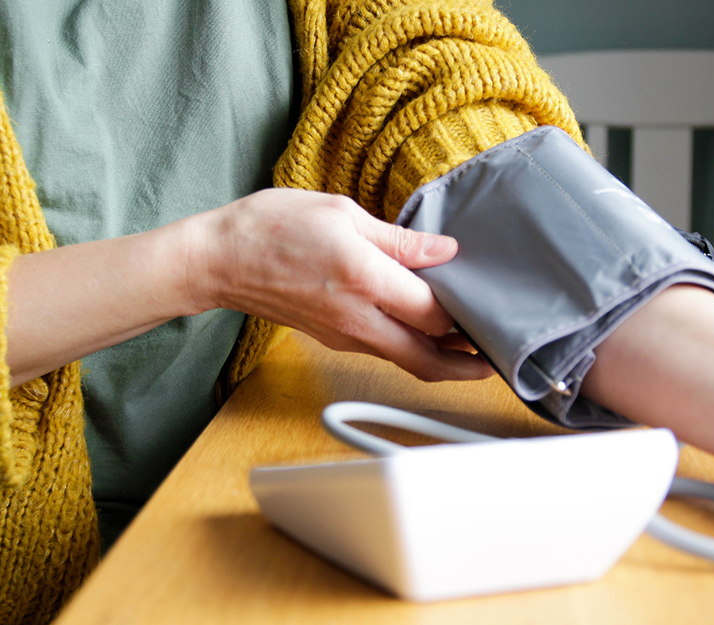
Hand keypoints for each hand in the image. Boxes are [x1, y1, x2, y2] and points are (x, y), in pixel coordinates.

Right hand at [189, 188, 491, 381]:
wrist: (220, 259)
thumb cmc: (272, 226)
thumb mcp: (341, 213)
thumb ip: (398, 239)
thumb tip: (444, 252)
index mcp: (364, 279)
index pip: (433, 312)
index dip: (467, 316)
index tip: (490, 309)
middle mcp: (357, 318)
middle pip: (426, 358)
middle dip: (465, 365)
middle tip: (494, 360)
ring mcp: (344, 336)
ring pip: (406, 361)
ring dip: (442, 361)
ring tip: (471, 351)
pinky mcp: (333, 340)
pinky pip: (384, 352)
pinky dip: (412, 350)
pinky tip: (425, 334)